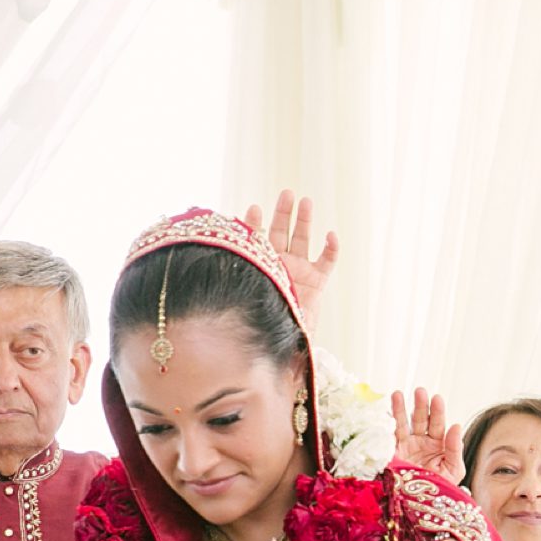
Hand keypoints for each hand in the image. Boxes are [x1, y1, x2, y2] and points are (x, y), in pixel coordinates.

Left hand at [244, 188, 339, 334]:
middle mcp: (278, 265)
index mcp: (260, 267)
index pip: (256, 240)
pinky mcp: (318, 281)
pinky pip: (327, 261)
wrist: (284, 347)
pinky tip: (330, 235)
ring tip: (305, 201)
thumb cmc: (261, 327)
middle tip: (286, 193)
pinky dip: (331, 248)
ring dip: (305, 221)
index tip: (253, 208)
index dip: (254, 224)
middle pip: (281, 232)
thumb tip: (209, 272)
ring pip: (303, 239)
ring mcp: (300, 271)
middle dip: (284, 212)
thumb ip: (233, 284)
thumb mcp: (246, 301)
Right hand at [390, 387, 465, 481]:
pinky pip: (387, 438)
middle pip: (420, 419)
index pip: (438, 423)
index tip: (437, 399)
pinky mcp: (390, 455)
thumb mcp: (453, 470)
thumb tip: (456, 425)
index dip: (437, 411)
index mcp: (438, 444)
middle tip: (420, 391)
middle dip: (420, 405)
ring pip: (402, 424)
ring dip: (399, 409)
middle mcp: (420, 442)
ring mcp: (404, 447)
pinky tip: (384, 414)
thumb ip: (455, 448)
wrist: (422, 508)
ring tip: (397, 394)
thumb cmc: (441, 490)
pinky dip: (385, 426)